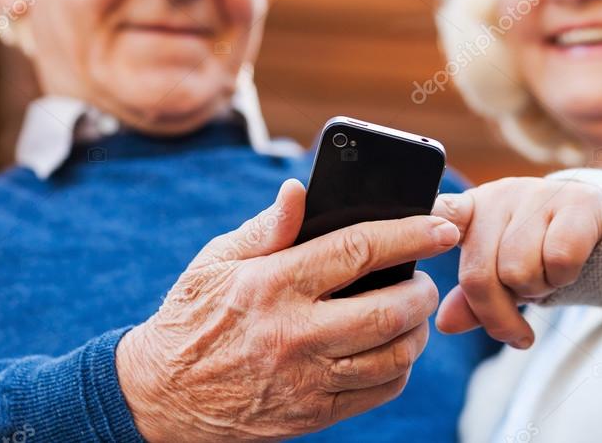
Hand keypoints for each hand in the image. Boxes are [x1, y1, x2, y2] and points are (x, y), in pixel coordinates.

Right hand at [116, 179, 460, 441]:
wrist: (160, 395)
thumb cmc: (194, 315)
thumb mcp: (218, 260)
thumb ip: (267, 227)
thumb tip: (300, 189)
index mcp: (272, 284)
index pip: (357, 250)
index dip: (409, 235)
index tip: (441, 227)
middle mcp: (292, 333)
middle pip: (388, 309)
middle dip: (422, 290)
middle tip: (424, 278)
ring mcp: (304, 379)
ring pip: (392, 356)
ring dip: (417, 331)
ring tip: (411, 312)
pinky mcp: (311, 414)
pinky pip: (378, 392)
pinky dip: (399, 368)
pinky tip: (391, 349)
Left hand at [431, 177, 601, 348]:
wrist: (594, 223)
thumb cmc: (535, 250)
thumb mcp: (500, 274)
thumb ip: (472, 298)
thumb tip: (445, 324)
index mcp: (471, 210)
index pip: (442, 213)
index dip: (431, 231)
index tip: (439, 246)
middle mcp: (499, 196)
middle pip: (479, 274)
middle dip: (498, 314)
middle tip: (516, 328)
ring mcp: (537, 195)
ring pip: (519, 270)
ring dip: (535, 291)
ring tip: (543, 280)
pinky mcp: (576, 203)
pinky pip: (559, 260)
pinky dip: (563, 278)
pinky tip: (565, 271)